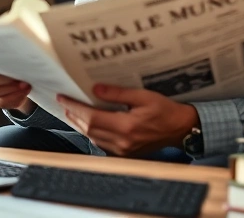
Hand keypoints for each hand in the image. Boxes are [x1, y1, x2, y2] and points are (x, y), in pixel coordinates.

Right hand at [0, 56, 31, 112]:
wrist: (13, 73)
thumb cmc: (5, 58)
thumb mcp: (2, 51)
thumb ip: (0, 51)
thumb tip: (9, 51)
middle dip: (2, 79)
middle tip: (16, 76)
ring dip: (10, 89)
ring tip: (24, 84)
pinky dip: (12, 97)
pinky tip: (22, 91)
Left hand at [57, 84, 199, 156]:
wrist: (180, 129)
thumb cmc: (165, 111)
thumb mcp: (143, 96)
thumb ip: (118, 93)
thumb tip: (96, 89)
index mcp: (127, 126)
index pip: (92, 117)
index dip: (75, 107)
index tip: (63, 98)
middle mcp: (122, 141)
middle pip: (88, 129)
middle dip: (73, 115)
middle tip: (64, 102)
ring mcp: (123, 150)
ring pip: (92, 138)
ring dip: (80, 124)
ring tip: (72, 111)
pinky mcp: (125, 153)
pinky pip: (101, 144)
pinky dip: (91, 133)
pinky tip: (88, 123)